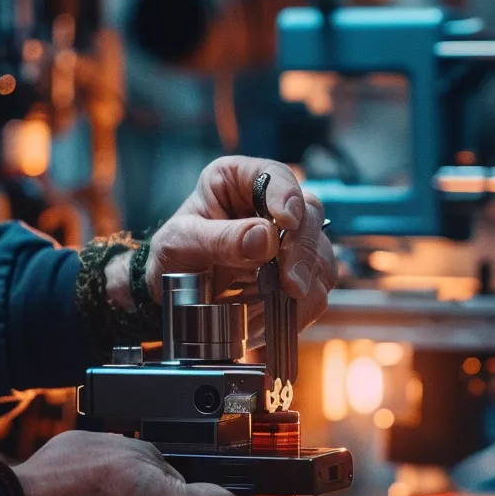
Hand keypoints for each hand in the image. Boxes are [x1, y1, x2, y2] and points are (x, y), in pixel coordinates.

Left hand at [105, 156, 337, 341]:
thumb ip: (220, 240)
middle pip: (311, 216)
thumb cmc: (172, 256)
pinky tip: (268, 320)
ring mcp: (290, 240)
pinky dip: (298, 310)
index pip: (275, 175)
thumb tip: (265, 239)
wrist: (174, 293)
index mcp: (239, 179)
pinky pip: (316, 290)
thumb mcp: (181, 244)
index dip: (287, 196)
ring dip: (304, 287)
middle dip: (303, 252)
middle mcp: (271, 203)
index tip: (286, 222)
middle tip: (290, 285)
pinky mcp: (297, 273)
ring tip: (270, 310)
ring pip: (322, 256)